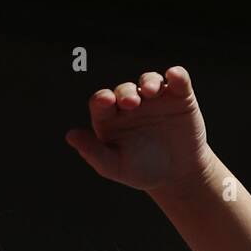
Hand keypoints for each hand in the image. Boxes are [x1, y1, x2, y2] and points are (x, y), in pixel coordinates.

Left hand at [66, 66, 213, 194]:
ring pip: (149, 80)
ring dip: (149, 82)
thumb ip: (93, 152)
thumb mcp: (115, 166)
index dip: (102, 99)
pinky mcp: (180, 96)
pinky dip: (176, 75)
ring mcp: (155, 98)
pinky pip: (177, 80)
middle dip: (126, 93)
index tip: (106, 101)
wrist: (177, 175)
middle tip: (131, 102)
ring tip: (151, 92)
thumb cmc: (141, 171)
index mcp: (110, 118)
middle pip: (124, 90)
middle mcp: (130, 104)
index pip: (101, 102)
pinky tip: (174, 77)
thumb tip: (70, 136)